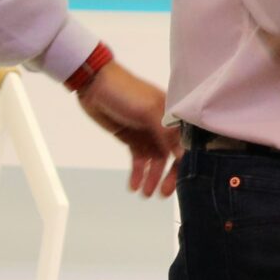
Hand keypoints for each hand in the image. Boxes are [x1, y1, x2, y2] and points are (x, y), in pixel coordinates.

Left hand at [77, 59, 182, 195]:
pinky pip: (138, 159)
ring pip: (154, 160)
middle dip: (167, 175)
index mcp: (173, 115)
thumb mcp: (148, 111)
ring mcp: (147, 132)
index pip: (186, 142)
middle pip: (171, 155)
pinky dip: (137, 173)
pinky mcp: (132, 138)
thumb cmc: (126, 92)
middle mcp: (163, 125)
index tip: (184, 181)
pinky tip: (134, 185)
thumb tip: (183, 156)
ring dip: (151, 177)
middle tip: (163, 193)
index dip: (185, 162)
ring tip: (145, 193)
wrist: (94, 85)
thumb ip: (167, 134)